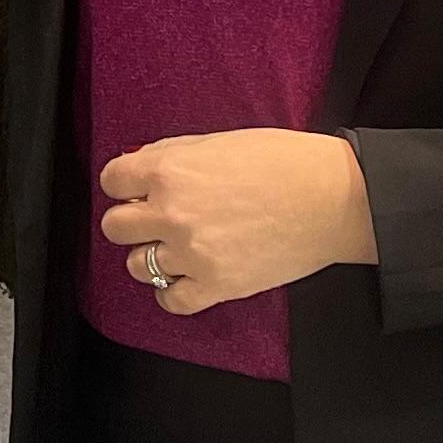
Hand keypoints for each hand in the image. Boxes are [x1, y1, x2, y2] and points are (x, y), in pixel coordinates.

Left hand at [99, 129, 376, 313]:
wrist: (330, 198)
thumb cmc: (281, 161)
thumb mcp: (215, 141)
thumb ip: (170, 155)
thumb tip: (138, 167)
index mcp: (169, 170)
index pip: (112, 181)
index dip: (126, 184)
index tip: (138, 188)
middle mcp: (171, 213)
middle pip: (115, 226)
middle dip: (133, 220)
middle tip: (156, 218)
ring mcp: (192, 253)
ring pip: (137, 265)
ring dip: (152, 255)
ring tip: (177, 247)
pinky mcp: (216, 286)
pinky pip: (170, 300)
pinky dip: (173, 292)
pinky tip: (186, 278)